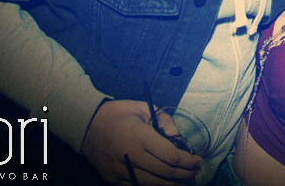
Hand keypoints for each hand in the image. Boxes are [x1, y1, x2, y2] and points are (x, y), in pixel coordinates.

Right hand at [82, 100, 201, 184]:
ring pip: (153, 185)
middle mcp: (131, 156)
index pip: (171, 156)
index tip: (198, 160)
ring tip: (183, 179)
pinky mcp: (113, 179)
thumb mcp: (143, 107)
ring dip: (172, 184)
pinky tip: (163, 183)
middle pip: (165, 173)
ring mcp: (121, 170)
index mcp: (140, 136)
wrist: (86, 124)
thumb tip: (177, 136)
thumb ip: (164, 120)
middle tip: (195, 171)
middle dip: (185, 174)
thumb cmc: (117, 113)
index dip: (189, 161)